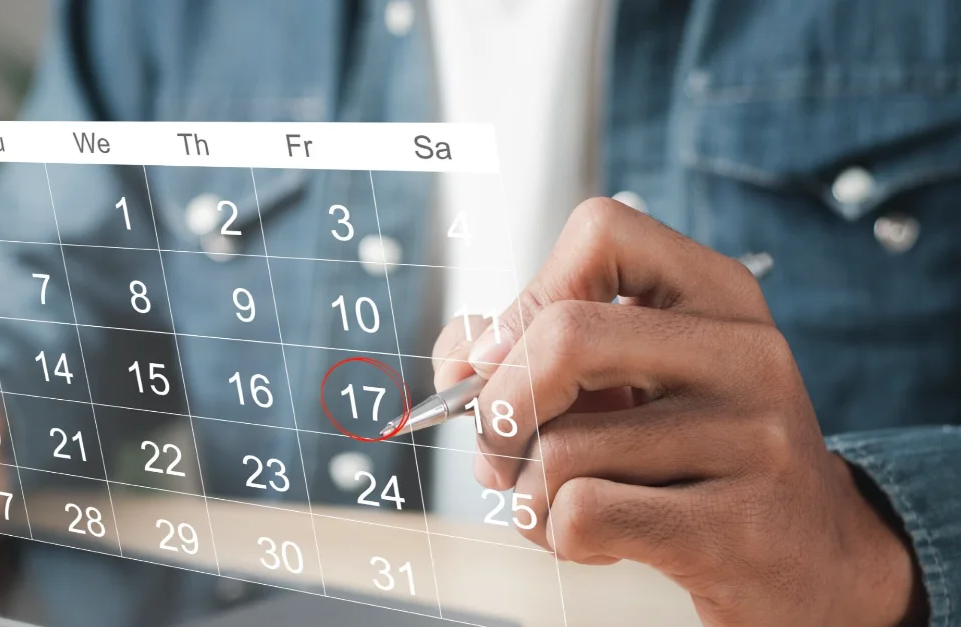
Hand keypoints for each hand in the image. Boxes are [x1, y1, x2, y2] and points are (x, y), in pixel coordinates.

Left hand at [433, 199, 923, 626]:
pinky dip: (556, 535)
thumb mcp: (637, 378)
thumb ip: (538, 345)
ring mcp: (753, 438)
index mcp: (720, 294)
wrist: (815, 559)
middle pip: (564, 337)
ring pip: (562, 448)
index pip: (600, 231)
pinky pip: (582, 514)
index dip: (525, 297)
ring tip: (559, 504)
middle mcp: (746, 352)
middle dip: (500, 406)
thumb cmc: (696, 455)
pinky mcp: (738, 526)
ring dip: (527, 491)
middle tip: (499, 449)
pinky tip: (597, 541)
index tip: (499, 360)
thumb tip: (457, 360)